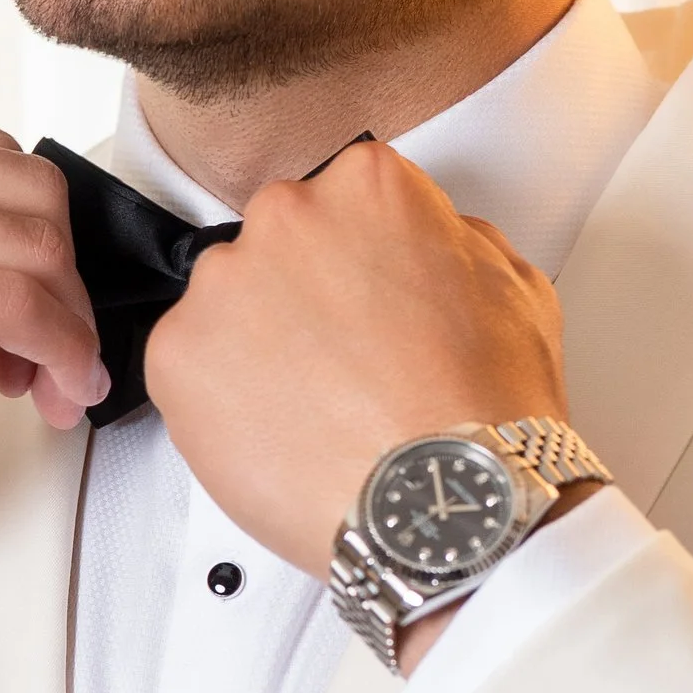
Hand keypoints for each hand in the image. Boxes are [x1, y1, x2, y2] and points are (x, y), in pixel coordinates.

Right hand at [0, 110, 108, 580]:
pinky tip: (48, 386)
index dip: (41, 240)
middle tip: (56, 355)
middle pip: (31, 198)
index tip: (38, 308)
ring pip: (35, 251)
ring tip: (48, 385)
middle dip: (67, 282)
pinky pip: (15, 305)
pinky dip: (56, 349)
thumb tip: (15, 246)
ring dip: (68, 328)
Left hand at [143, 142, 569, 589]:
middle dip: (305, 294)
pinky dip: (219, 397)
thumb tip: (435, 246)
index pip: (345, 195)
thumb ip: (456, 242)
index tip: (372, 297)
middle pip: (279, 241)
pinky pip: (187, 364)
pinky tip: (278, 430)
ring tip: (315, 406)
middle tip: (346, 362)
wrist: (439, 505)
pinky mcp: (177, 353)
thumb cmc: (481, 414)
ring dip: (258, 343)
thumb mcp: (515, 289)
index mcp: (367, 186)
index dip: (365, 257)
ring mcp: (224, 285)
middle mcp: (287, 219)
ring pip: (228, 302)